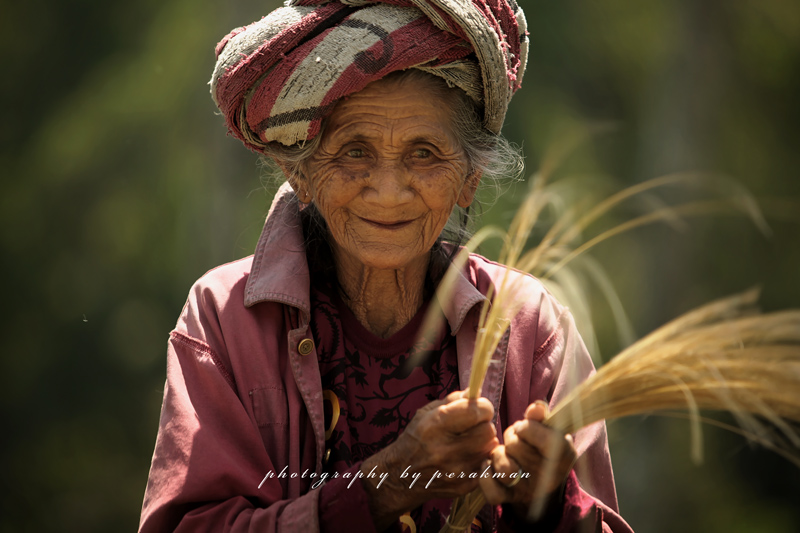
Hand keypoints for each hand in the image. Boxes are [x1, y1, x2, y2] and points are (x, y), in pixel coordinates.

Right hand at [360, 390, 497, 528]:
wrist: (401, 476)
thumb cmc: (415, 439)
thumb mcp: (426, 413)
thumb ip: (453, 400)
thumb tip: (475, 393)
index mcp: (436, 426)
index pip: (477, 412)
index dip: (483, 407)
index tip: (478, 408)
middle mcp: (447, 450)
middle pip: (488, 431)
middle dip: (484, 424)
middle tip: (474, 425)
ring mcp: (457, 471)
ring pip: (489, 448)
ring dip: (483, 441)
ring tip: (468, 441)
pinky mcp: (464, 486)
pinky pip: (485, 465)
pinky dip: (480, 458)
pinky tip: (466, 457)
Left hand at [479, 400, 575, 520]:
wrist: (542, 481)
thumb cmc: (543, 446)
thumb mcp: (549, 429)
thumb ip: (541, 416)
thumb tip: (536, 407)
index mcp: (563, 457)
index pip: (547, 440)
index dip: (529, 427)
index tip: (524, 426)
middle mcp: (548, 478)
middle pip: (516, 447)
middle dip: (512, 437)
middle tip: (516, 439)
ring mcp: (528, 491)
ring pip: (503, 468)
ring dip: (499, 454)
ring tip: (505, 451)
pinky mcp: (510, 500)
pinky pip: (493, 493)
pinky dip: (486, 476)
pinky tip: (487, 464)